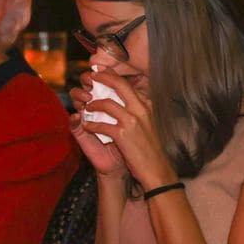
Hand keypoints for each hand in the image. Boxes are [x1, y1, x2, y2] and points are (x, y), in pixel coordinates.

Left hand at [78, 70, 176, 190]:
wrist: (157, 170)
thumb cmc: (151, 149)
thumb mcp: (149, 123)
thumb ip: (139, 110)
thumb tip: (129, 99)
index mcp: (146, 106)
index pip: (128, 84)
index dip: (113, 76)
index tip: (102, 73)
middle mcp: (141, 110)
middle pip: (119, 85)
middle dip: (103, 78)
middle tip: (91, 77)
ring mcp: (132, 121)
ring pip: (107, 103)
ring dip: (93, 104)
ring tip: (87, 107)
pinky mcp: (123, 135)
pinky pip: (101, 124)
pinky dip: (91, 125)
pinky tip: (87, 126)